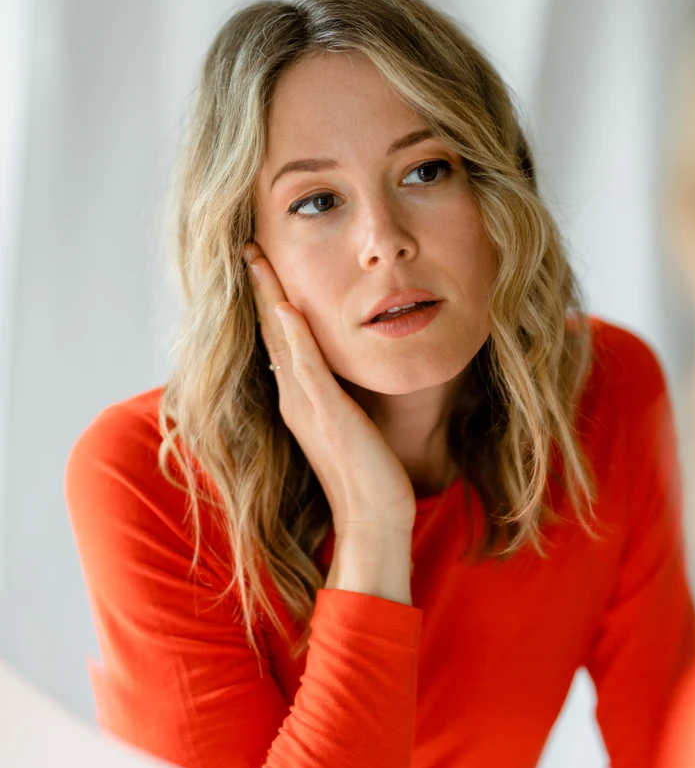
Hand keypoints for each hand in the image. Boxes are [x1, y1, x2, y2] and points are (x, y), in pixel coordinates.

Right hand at [243, 243, 417, 538]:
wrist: (375, 520)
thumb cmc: (370, 475)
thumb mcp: (351, 422)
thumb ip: (339, 393)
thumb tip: (343, 367)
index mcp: (300, 399)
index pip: (280, 338)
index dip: (269, 299)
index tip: (262, 262)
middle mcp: (294, 399)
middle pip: (271, 331)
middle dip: (260, 287)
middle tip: (247, 247)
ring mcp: (306, 407)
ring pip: (281, 341)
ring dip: (268, 298)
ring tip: (257, 260)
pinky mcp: (326, 416)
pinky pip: (306, 369)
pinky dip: (294, 337)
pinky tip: (286, 308)